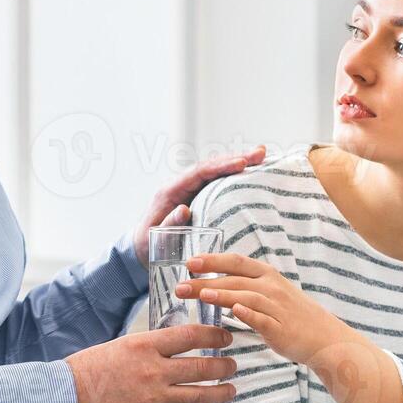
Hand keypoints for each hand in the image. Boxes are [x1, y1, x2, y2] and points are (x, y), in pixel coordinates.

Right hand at [66, 324, 236, 402]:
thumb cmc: (85, 370)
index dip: (214, 336)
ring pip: (200, 396)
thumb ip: (148, 350)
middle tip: (234, 366)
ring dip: (220, 394)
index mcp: (145, 345)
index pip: (191, 335)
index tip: (226, 338)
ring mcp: (153, 399)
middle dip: (225, 367)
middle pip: (204, 367)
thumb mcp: (120, 347)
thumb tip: (169, 350)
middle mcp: (154, 370)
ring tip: (230, 391)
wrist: (61, 400)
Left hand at [132, 146, 266, 266]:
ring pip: (215, 171)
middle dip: (235, 158)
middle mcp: (181, 185)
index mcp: (170, 191)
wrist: (141, 248)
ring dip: (237, 162)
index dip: (220, 166)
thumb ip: (168, 224)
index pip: (199, 173)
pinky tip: (250, 172)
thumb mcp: (154, 238)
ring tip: (261, 156)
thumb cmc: (147, 245)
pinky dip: (233, 175)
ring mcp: (190, 190)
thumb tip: (184, 209)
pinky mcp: (197, 197)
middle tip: (260, 153)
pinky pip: (216, 182)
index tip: (241, 164)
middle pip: (210, 166)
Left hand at [176, 252, 356, 364]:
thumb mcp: (272, 292)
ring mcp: (276, 307)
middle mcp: (271, 287)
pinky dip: (248, 314)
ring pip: (246, 296)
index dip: (213, 260)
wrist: (323, 337)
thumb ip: (247, 286)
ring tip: (201, 295)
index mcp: (268, 275)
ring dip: (223, 294)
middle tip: (181, 286)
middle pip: (234, 279)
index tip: (190, 262)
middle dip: (205, 281)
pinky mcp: (279, 327)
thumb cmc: (293, 315)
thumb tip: (216, 283)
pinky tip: (234, 312)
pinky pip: (261, 319)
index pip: (237, 262)